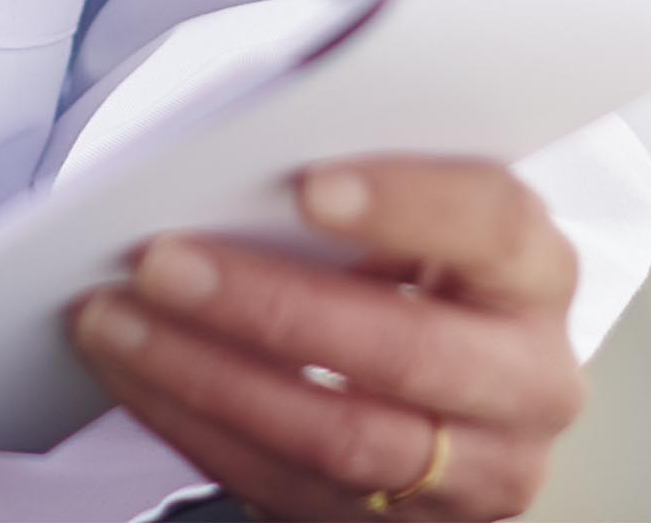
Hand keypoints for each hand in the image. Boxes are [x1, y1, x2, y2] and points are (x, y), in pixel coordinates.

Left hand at [67, 159, 584, 519]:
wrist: (440, 367)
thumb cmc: (402, 253)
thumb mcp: (402, 204)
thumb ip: (347, 179)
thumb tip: (228, 163)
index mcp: (534, 272)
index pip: (491, 226)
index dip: (404, 203)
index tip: (306, 184)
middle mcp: (528, 381)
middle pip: (405, 351)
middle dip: (267, 305)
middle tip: (159, 260)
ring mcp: (478, 470)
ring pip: (340, 437)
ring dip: (208, 376)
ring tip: (116, 318)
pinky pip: (289, 486)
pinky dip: (195, 425)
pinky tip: (134, 372)